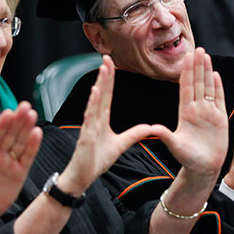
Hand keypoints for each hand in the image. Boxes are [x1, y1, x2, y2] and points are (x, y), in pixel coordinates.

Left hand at [0, 102, 41, 219]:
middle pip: (8, 135)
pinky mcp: (20, 171)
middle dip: (17, 120)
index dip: (0, 125)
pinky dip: (33, 145)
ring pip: (19, 141)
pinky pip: (27, 156)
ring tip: (32, 113)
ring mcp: (9, 162)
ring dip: (26, 128)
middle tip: (24, 106)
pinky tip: (37, 132)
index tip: (8, 112)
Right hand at [59, 54, 165, 194]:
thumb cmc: (96, 159)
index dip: (109, 79)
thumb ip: (134, 134)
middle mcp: (95, 118)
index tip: (111, 63)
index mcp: (101, 119)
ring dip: (100, 84)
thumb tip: (150, 127)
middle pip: (101, 92)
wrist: (83, 175)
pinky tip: (96, 92)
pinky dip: (93, 103)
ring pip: (95, 100)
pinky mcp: (86, 134)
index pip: (107, 95)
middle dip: (104, 75)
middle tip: (106, 57)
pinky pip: (90, 116)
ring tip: (103, 69)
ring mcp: (90, 125)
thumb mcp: (120, 145)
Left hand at [155, 48, 228, 185]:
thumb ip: (165, 136)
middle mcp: (196, 109)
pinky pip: (219, 99)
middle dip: (197, 65)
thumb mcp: (174, 146)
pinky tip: (216, 75)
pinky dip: (218, 87)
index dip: (186, 71)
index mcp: (184, 112)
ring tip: (206, 56)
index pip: (186, 87)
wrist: (202, 168)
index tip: (186, 56)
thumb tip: (152, 128)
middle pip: (197, 82)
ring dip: (207, 71)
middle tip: (198, 48)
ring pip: (208, 87)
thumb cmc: (186, 158)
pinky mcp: (219, 119)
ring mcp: (208, 112)